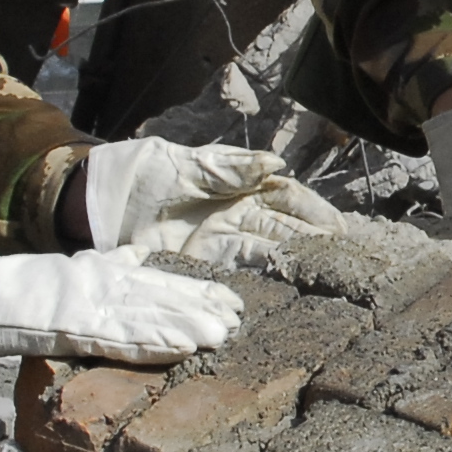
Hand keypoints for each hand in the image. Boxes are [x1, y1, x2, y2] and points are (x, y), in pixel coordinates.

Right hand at [0, 237, 241, 363]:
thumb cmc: (16, 290)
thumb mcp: (70, 271)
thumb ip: (104, 266)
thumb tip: (135, 259)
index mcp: (100, 272)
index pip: (157, 281)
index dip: (195, 290)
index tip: (229, 298)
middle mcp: (100, 284)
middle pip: (161, 296)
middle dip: (201, 306)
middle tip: (239, 317)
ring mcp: (87, 305)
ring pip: (148, 315)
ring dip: (188, 325)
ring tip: (223, 334)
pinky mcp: (72, 326)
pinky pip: (119, 337)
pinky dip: (152, 342)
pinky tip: (182, 348)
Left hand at [74, 137, 340, 266]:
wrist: (106, 199)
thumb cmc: (150, 171)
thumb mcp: (192, 162)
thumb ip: (233, 167)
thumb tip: (277, 165)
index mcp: (242, 187)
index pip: (289, 199)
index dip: (315, 213)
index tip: (340, 228)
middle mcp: (240, 216)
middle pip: (286, 230)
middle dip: (316, 244)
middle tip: (345, 260)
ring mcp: (224, 242)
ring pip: (269, 253)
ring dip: (295, 264)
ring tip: (324, 276)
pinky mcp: (204, 265)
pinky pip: (240, 272)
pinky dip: (262, 280)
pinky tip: (283, 289)